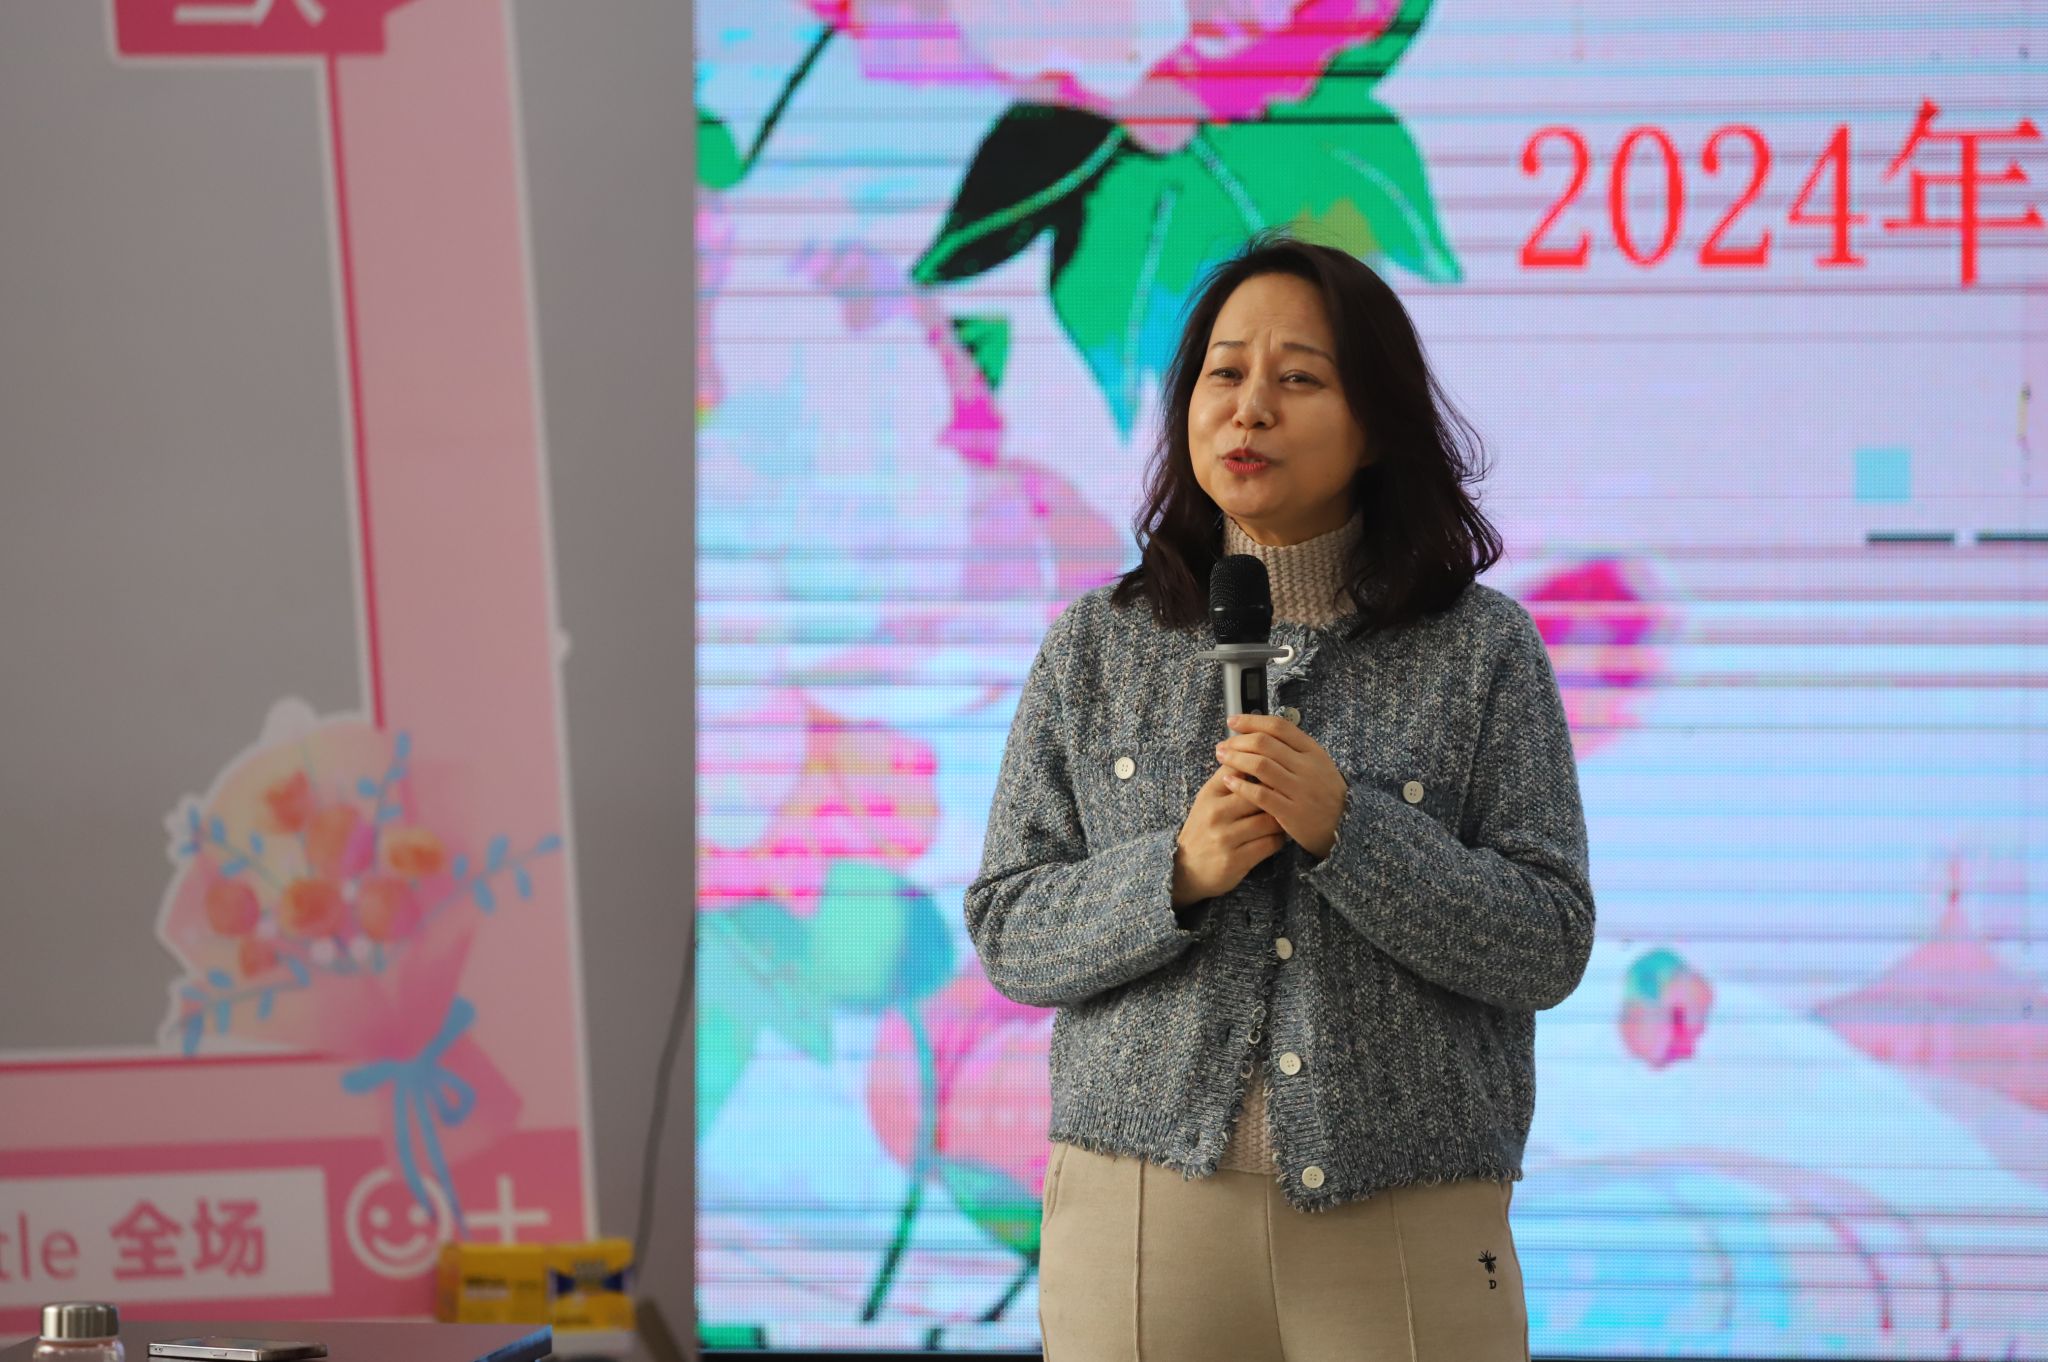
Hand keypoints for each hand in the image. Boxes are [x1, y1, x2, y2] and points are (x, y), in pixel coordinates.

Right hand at [1171, 766, 1287, 907]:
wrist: (1185, 870)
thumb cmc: (1204, 828)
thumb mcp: (1208, 799)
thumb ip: (1229, 777)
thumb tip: (1253, 748)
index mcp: (1210, 793)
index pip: (1241, 768)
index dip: (1263, 767)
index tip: (1277, 771)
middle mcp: (1216, 813)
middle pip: (1260, 794)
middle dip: (1278, 795)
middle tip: (1291, 796)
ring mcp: (1225, 837)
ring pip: (1269, 820)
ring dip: (1281, 819)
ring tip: (1285, 817)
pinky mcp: (1236, 860)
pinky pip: (1270, 844)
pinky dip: (1279, 839)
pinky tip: (1278, 836)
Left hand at [1213, 713, 1348, 859]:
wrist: (1343, 827)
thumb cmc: (1323, 793)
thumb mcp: (1317, 764)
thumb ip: (1293, 748)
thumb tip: (1259, 731)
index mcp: (1313, 751)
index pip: (1279, 726)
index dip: (1251, 721)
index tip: (1232, 722)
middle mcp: (1308, 767)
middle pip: (1265, 744)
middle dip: (1238, 742)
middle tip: (1222, 745)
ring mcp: (1300, 790)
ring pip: (1261, 766)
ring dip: (1236, 759)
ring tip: (1221, 758)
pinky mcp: (1292, 813)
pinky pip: (1261, 795)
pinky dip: (1241, 786)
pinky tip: (1228, 781)